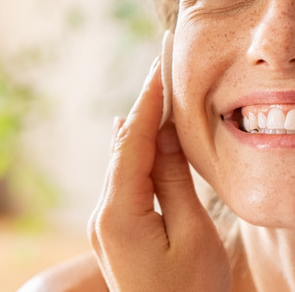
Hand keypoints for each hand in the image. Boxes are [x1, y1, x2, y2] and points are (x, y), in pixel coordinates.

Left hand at [88, 58, 231, 290]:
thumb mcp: (192, 234)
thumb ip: (174, 180)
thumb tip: (162, 132)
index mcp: (118, 214)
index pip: (132, 139)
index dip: (148, 97)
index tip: (160, 60)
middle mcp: (102, 215)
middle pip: (124, 146)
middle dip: (143, 104)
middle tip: (161, 63)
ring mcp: (106, 225)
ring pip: (123, 162)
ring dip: (141, 126)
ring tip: (156, 88)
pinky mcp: (117, 232)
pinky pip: (126, 181)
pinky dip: (138, 152)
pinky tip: (139, 134)